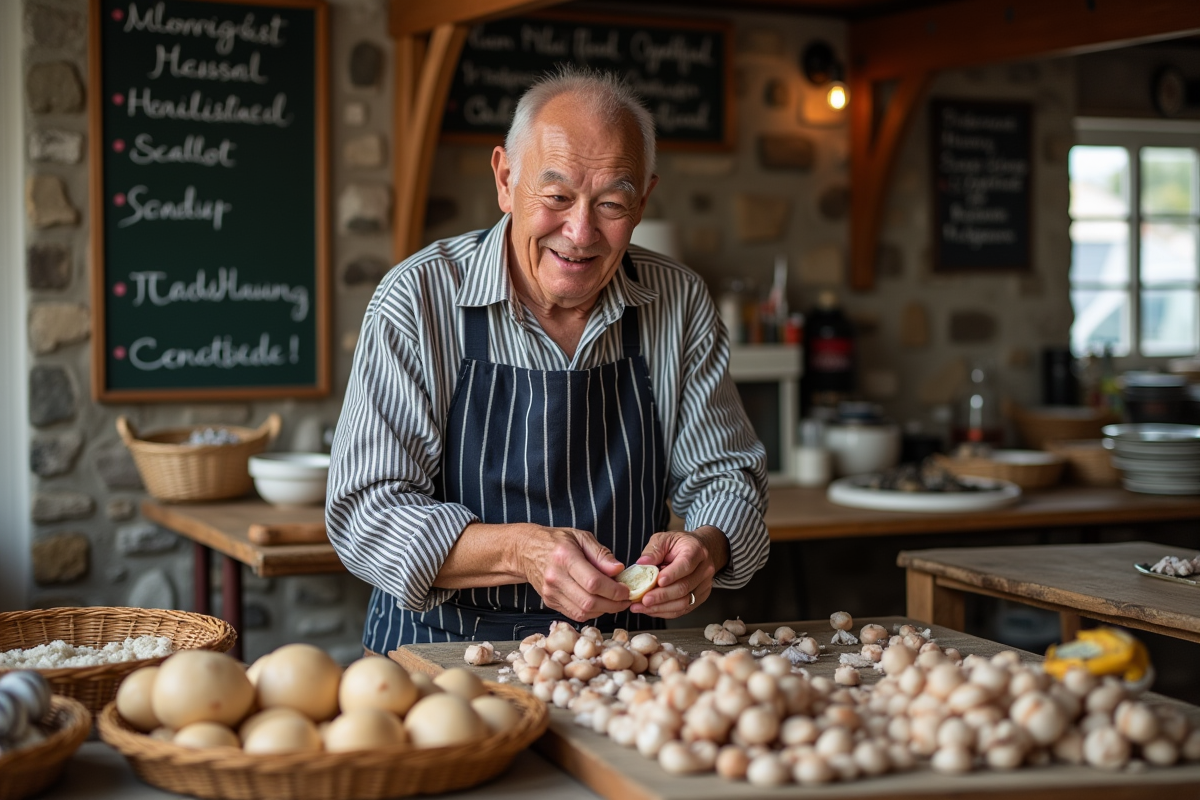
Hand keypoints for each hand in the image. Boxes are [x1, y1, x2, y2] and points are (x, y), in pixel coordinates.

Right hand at [517, 526, 631, 621]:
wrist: (526, 550)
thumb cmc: (556, 541)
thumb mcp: (581, 537)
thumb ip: (601, 554)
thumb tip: (619, 570)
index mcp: (565, 557)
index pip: (593, 582)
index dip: (614, 590)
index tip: (627, 590)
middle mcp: (555, 577)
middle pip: (589, 602)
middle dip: (613, 605)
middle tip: (626, 600)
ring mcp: (550, 593)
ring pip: (583, 612)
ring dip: (604, 611)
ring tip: (615, 602)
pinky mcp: (549, 602)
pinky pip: (575, 614)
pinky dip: (591, 612)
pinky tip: (600, 603)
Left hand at [630, 527, 728, 618]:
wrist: (700, 549)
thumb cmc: (679, 544)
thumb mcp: (664, 539)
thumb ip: (653, 550)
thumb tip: (642, 563)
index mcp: (695, 550)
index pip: (686, 565)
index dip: (672, 575)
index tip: (658, 581)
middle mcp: (704, 569)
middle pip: (684, 587)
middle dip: (662, 596)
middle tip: (644, 599)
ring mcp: (704, 585)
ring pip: (684, 602)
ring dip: (661, 607)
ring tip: (642, 607)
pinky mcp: (700, 597)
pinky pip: (683, 610)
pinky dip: (665, 612)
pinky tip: (651, 610)